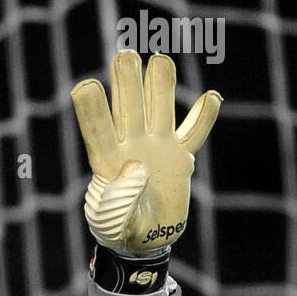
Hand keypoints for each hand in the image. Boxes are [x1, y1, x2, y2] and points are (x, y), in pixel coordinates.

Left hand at [71, 49, 221, 255]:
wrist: (144, 240)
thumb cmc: (121, 231)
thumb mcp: (115, 222)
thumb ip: (122, 197)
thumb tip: (137, 165)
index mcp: (108, 161)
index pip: (98, 130)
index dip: (92, 110)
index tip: (85, 87)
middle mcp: (132, 146)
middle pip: (129, 107)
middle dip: (127, 82)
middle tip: (125, 55)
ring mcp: (157, 147)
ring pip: (160, 108)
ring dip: (159, 85)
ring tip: (159, 60)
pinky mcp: (179, 157)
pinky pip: (193, 133)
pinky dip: (203, 118)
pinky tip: (211, 98)